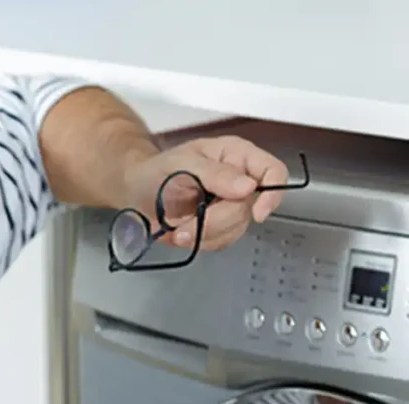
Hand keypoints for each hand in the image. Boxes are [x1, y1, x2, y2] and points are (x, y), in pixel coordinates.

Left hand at [125, 135, 288, 250]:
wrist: (136, 191)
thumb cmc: (156, 169)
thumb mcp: (180, 163)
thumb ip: (214, 173)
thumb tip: (247, 186)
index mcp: (236, 155)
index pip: (273, 171)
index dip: (271, 193)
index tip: (256, 213)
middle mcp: (239, 180)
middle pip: (250, 208)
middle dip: (216, 221)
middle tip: (187, 226)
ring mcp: (230, 205)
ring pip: (237, 229)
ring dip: (206, 234)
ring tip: (178, 229)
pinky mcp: (220, 226)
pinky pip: (222, 241)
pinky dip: (201, 241)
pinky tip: (182, 233)